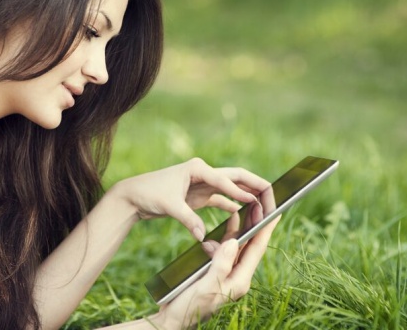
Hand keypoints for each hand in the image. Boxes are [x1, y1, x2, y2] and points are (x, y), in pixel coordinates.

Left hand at [115, 158, 270, 240]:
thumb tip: (203, 238)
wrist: (132, 196)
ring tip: (264, 210)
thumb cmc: (148, 194)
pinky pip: (222, 200)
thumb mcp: (169, 206)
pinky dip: (234, 207)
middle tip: (274, 199)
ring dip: (248, 198)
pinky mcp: (199, 195)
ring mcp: (203, 183)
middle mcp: (204, 173)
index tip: (256, 202)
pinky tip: (245, 216)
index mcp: (198, 168)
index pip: (226, 179)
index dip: (242, 192)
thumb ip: (188, 220)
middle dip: (256, 187)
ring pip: (233, 188)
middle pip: (237, 177)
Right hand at [152, 216, 279, 328]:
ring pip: (237, 246)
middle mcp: (236, 276)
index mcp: (239, 281)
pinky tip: (224, 228)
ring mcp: (226, 273)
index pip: (256, 250)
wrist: (173, 320)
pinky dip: (224, 237)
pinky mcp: (215, 271)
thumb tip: (234, 242)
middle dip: (256, 224)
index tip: (274, 212)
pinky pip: (224, 251)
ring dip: (240, 229)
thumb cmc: (189, 306)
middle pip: (250, 245)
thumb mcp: (207, 286)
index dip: (265, 229)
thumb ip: (221, 264)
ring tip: (244, 209)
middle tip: (260, 203)